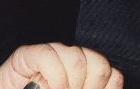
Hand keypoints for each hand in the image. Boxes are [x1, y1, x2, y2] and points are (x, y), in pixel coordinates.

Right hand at [0, 43, 123, 88]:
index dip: (105, 88)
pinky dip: (53, 78)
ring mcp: (50, 56)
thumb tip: (112, 80)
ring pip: (76, 59)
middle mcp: (69, 63)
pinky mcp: (27, 54)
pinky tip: (46, 88)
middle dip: (88, 85)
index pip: (112, 74)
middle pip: (99, 63)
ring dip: (68, 85)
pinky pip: (49, 55)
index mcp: (83, 79)